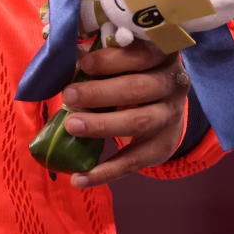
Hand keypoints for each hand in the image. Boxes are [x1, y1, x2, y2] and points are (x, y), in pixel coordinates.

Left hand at [61, 40, 189, 188]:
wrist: (163, 106)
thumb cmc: (130, 73)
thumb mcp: (121, 60)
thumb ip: (97, 58)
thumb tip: (61, 58)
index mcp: (161, 56)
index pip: (142, 54)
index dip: (112, 59)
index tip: (83, 63)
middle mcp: (172, 84)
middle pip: (139, 89)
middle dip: (100, 93)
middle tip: (68, 96)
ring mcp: (171, 116)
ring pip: (138, 122)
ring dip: (102, 125)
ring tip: (71, 125)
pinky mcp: (163, 146)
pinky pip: (133, 161)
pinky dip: (105, 172)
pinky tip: (79, 179)